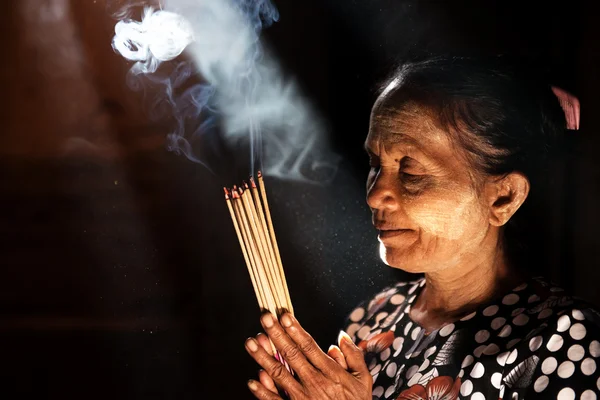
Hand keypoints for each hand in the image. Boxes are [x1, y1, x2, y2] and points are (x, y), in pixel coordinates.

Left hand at [245, 312, 372, 398]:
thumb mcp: (362, 380)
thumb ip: (354, 356)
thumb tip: (341, 337)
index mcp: (330, 372)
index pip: (309, 346)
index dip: (296, 330)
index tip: (285, 315)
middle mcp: (314, 382)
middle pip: (292, 355)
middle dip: (277, 335)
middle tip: (265, 318)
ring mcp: (303, 398)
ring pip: (279, 374)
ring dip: (263, 357)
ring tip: (250, 342)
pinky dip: (263, 392)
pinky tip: (252, 380)